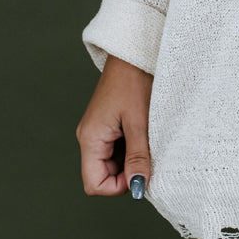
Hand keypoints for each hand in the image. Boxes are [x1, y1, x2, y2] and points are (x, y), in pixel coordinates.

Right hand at [76, 54, 152, 197]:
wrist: (134, 50)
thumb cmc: (135, 80)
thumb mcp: (140, 122)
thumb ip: (138, 157)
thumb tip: (138, 189)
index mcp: (90, 138)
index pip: (94, 184)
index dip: (118, 186)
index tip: (141, 171)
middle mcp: (89, 136)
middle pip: (103, 174)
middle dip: (126, 172)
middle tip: (149, 154)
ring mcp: (98, 129)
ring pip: (112, 161)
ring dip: (131, 158)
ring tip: (148, 138)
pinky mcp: (108, 122)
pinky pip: (117, 146)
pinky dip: (132, 146)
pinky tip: (145, 132)